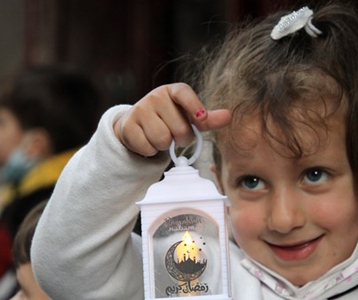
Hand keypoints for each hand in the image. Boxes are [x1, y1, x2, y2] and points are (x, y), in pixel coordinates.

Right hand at [113, 83, 231, 156]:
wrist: (136, 123)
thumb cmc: (168, 118)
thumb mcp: (188, 116)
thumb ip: (208, 119)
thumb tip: (229, 116)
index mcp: (172, 91)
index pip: (184, 93)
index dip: (195, 106)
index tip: (201, 119)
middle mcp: (155, 96)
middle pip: (179, 129)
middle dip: (181, 139)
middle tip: (174, 134)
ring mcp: (140, 110)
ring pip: (163, 140)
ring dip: (165, 146)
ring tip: (161, 137)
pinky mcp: (128, 126)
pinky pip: (148, 147)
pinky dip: (151, 150)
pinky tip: (147, 140)